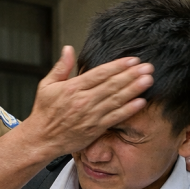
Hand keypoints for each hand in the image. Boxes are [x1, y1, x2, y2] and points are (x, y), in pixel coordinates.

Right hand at [22, 47, 153, 160]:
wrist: (41, 139)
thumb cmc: (44, 113)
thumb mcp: (46, 85)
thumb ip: (61, 67)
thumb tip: (68, 48)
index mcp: (72, 88)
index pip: (99, 73)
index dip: (118, 66)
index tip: (132, 60)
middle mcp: (83, 101)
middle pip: (112, 85)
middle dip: (131, 75)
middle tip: (148, 67)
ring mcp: (90, 115)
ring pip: (116, 100)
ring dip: (134, 89)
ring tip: (148, 80)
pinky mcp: (95, 129)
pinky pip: (115, 118)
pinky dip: (128, 110)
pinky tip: (140, 102)